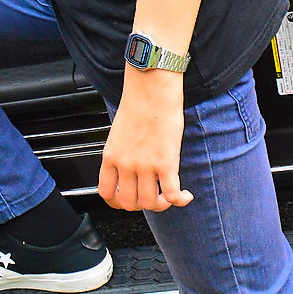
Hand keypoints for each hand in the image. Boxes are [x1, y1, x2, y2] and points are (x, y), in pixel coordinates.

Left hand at [97, 75, 192, 211]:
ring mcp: (145, 165)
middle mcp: (126, 164)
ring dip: (163, 205)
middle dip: (142, 205)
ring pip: (151, 203)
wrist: (152, 88)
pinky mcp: (166, 163)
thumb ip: (122, 153)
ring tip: (170, 196)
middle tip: (153, 197)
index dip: (118, 203)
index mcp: (111, 156)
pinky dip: (181, 200)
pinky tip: (185, 196)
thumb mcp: (119, 133)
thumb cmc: (139, 103)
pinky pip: (173, 195)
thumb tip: (130, 167)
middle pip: (130, 203)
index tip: (128, 201)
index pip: (107, 194)